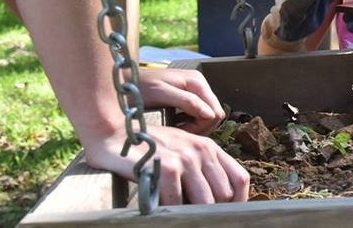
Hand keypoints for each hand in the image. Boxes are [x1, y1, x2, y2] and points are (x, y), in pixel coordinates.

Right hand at [82, 123, 249, 204]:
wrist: (113, 134)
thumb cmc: (147, 147)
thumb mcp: (181, 151)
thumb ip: (200, 169)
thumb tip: (215, 201)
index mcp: (209, 147)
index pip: (239, 179)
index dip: (238, 202)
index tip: (226, 215)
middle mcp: (201, 151)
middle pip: (224, 194)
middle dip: (213, 211)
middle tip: (197, 218)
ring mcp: (185, 158)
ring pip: (205, 202)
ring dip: (193, 214)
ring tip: (181, 216)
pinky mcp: (167, 168)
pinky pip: (178, 203)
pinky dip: (171, 212)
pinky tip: (162, 209)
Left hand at [138, 68, 225, 135]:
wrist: (124, 84)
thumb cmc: (139, 88)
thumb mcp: (161, 94)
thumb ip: (187, 102)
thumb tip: (210, 115)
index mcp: (197, 82)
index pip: (215, 112)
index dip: (200, 127)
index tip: (180, 133)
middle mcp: (200, 84)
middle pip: (214, 115)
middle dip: (199, 128)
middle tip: (178, 133)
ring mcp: (195, 91)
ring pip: (207, 117)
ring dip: (194, 127)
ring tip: (175, 129)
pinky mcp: (189, 97)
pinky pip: (199, 115)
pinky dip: (189, 123)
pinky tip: (175, 124)